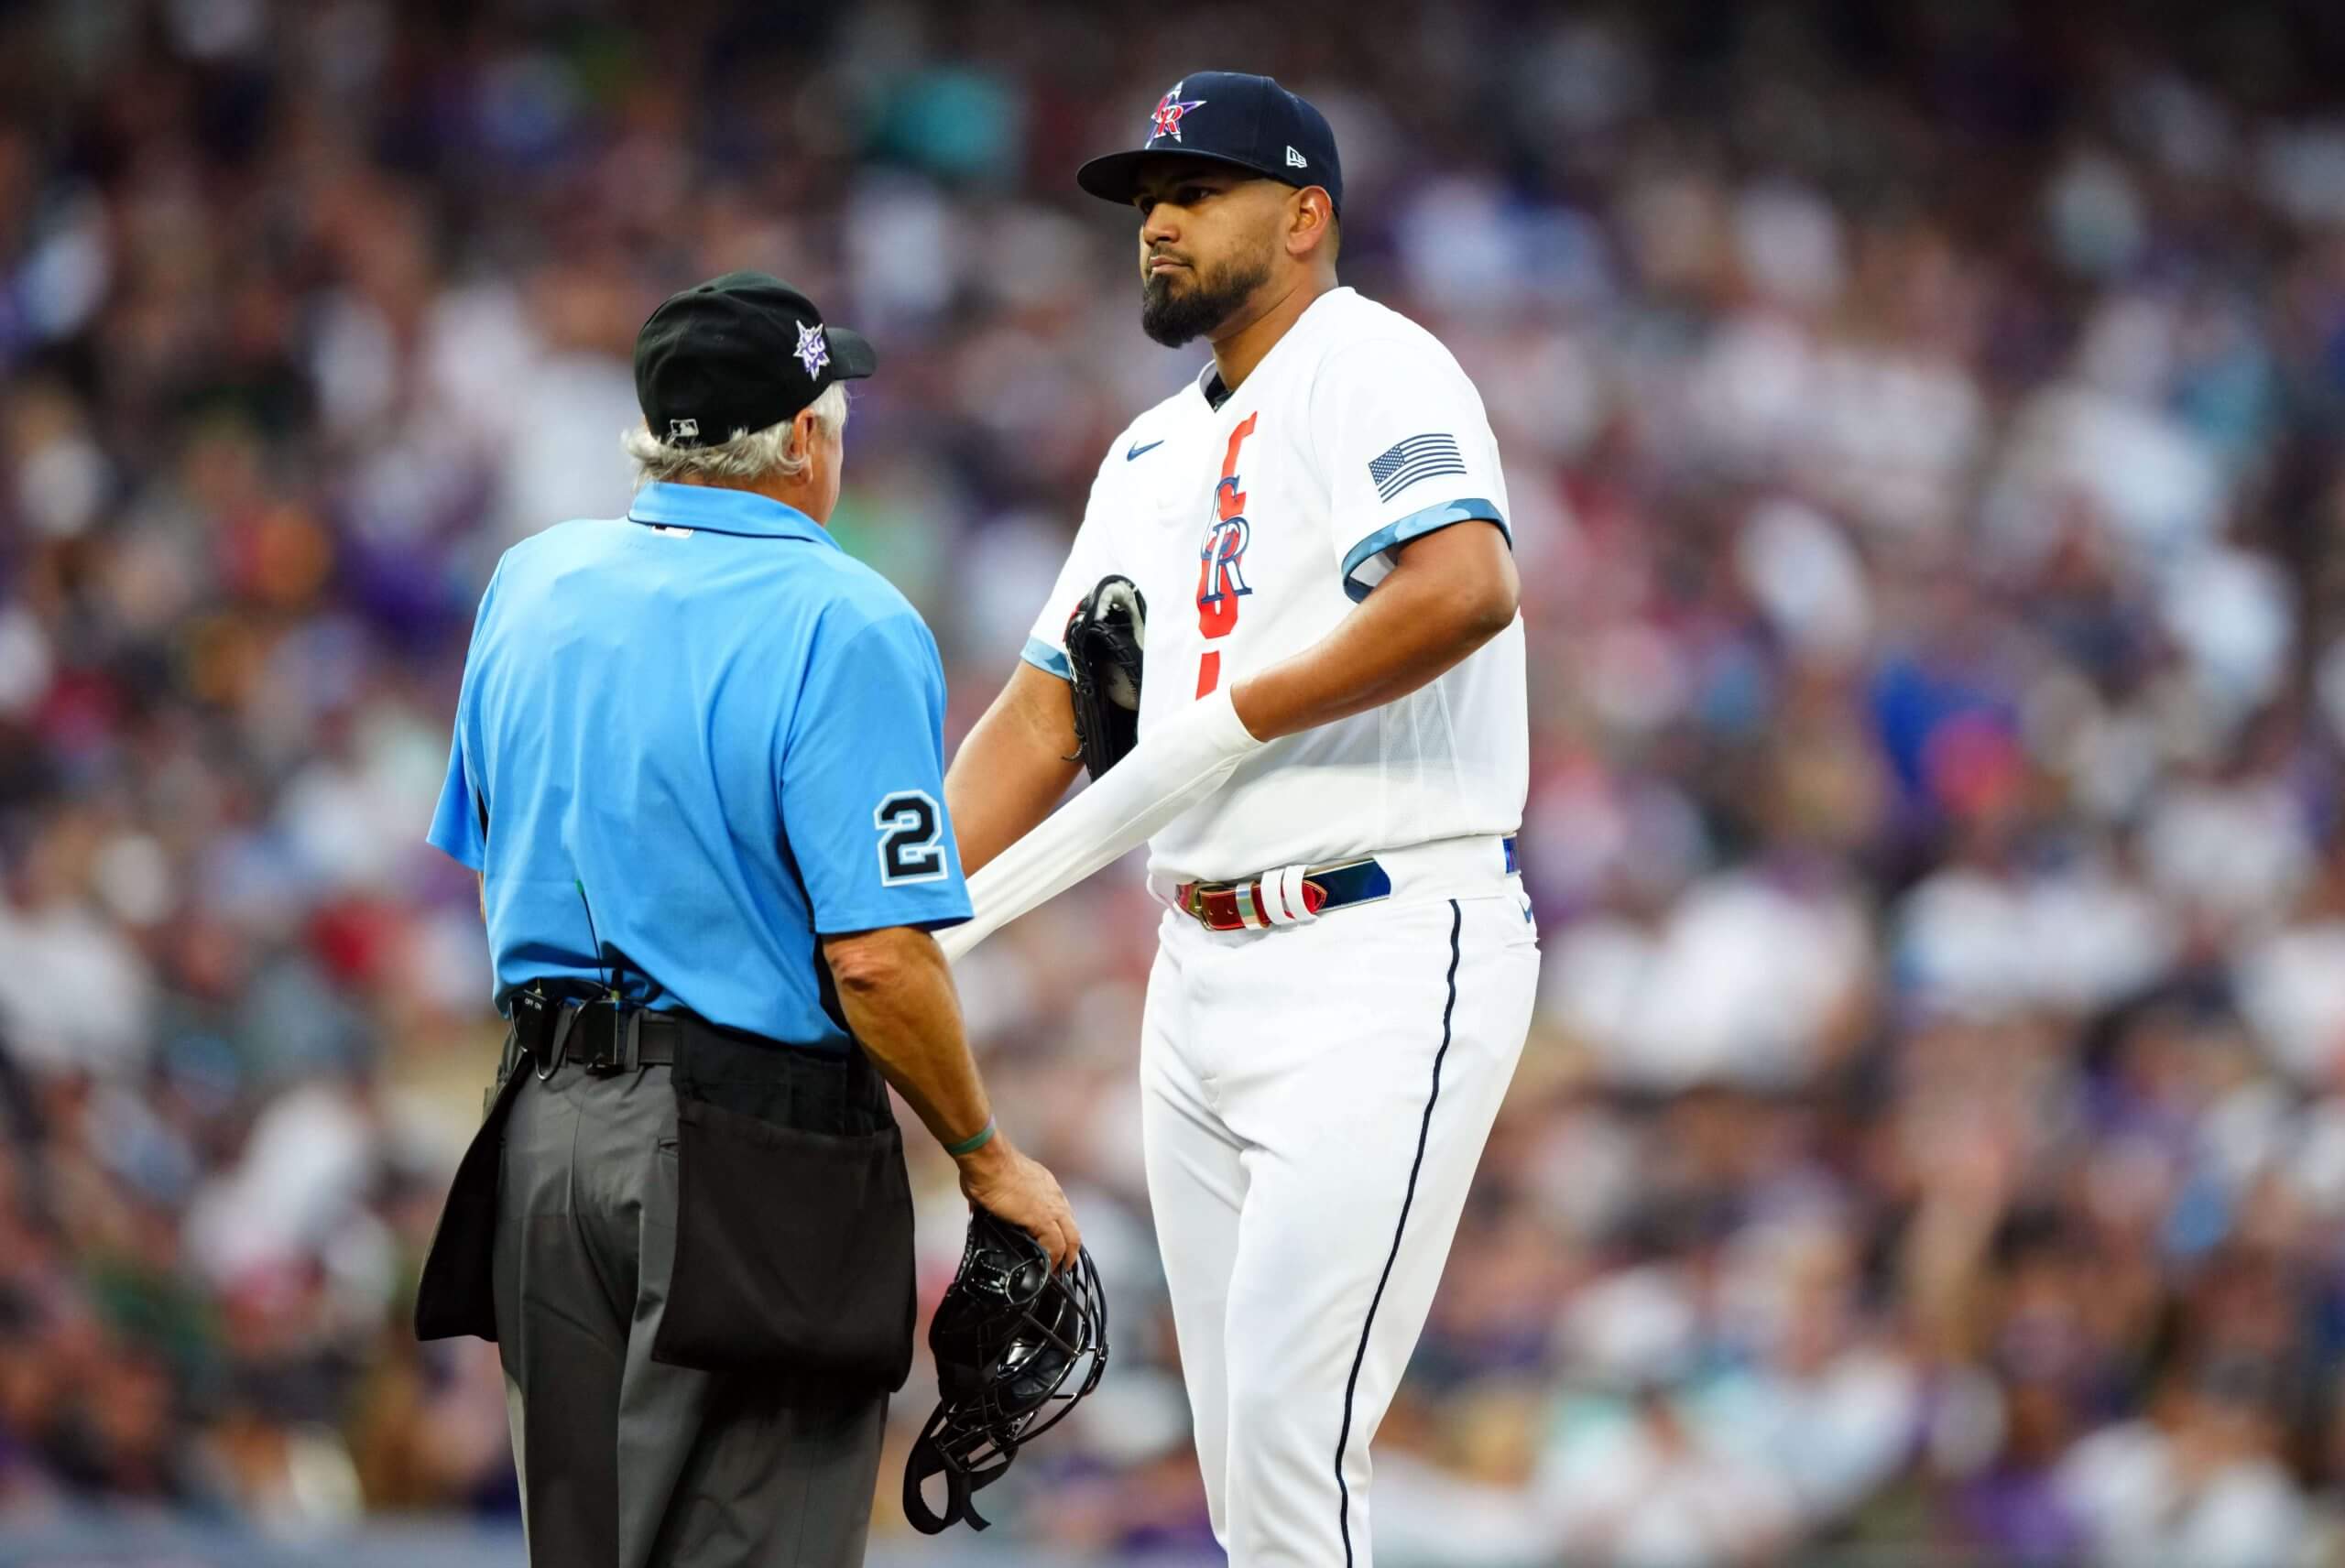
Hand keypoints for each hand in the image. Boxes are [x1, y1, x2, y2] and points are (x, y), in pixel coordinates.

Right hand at [957, 1135, 1080, 1271]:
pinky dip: (1053, 1260)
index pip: (1061, 1212)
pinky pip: (1056, 1246)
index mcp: (1045, 1185)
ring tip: (1057, 1272)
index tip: (1054, 1243)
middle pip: (1072, 1227)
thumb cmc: (987, 1166)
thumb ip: (995, 1199)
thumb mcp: (996, 1184)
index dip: (1060, 1230)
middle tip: (1062, 1264)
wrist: (987, 1161)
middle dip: (1070, 1248)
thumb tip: (982, 1209)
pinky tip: (1047, 1270)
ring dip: (1065, 1257)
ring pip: (1071, 1238)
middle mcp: (1054, 1195)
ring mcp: (1052, 1207)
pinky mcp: (1043, 1219)